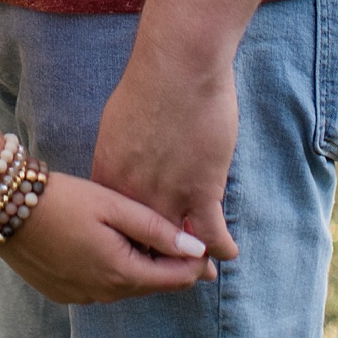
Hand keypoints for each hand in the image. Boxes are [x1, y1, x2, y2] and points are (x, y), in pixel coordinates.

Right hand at [0, 170, 209, 303]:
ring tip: (147, 233)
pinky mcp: (62, 292)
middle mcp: (104, 295)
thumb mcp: (113, 205)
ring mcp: (81, 296)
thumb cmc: (64, 198)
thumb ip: (156, 228)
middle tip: (182, 233)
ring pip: (127, 285)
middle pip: (153, 284)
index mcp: (121, 274)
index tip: (206, 239)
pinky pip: (102, 285)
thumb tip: (198, 249)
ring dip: (142, 264)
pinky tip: (110, 240)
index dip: (196, 261)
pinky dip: (114, 267)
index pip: (177, 279)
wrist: (6, 206)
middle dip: (171, 263)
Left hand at [90, 42, 239, 271]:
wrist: (179, 63)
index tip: (142, 248)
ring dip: (192, 261)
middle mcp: (133, 194)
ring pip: (178, 248)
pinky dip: (222, 248)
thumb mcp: (119, 122)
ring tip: (203, 272)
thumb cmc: (151, 81)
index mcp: (109, 173)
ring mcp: (166, 196)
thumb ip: (122, 154)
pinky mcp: (201, 191)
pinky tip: (229, 252)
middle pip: (143, 243)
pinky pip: (212, 236)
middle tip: (173, 274)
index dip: (129, 239)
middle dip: (159, 261)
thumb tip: (127, 167)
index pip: (114, 223)